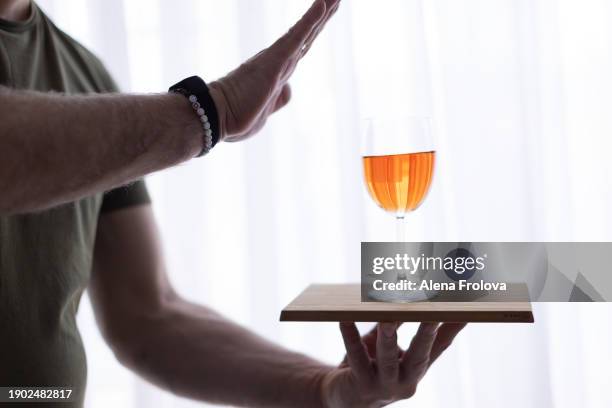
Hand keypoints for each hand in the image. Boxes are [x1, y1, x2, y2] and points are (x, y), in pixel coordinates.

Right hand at [209, 0, 340, 141]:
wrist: (215, 116)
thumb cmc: (234, 118)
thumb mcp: (264, 111)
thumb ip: (277, 100)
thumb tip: (287, 91)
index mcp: (276, 73)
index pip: (300, 48)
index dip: (313, 31)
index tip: (324, 15)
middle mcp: (278, 62)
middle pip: (306, 35)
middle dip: (323, 16)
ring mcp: (277, 60)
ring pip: (305, 32)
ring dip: (322, 13)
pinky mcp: (274, 61)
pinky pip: (296, 37)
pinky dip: (310, 21)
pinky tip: (322, 5)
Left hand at [320, 322, 466, 407]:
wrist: (341, 397)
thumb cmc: (368, 365)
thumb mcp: (387, 347)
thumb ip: (396, 325)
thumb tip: (407, 297)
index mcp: (416, 369)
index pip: (440, 346)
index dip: (453, 327)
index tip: (466, 308)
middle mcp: (404, 381)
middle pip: (420, 355)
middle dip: (427, 333)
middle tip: (433, 313)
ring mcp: (383, 386)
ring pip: (387, 359)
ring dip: (389, 337)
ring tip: (387, 318)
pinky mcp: (360, 385)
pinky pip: (355, 357)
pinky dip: (350, 336)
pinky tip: (345, 319)